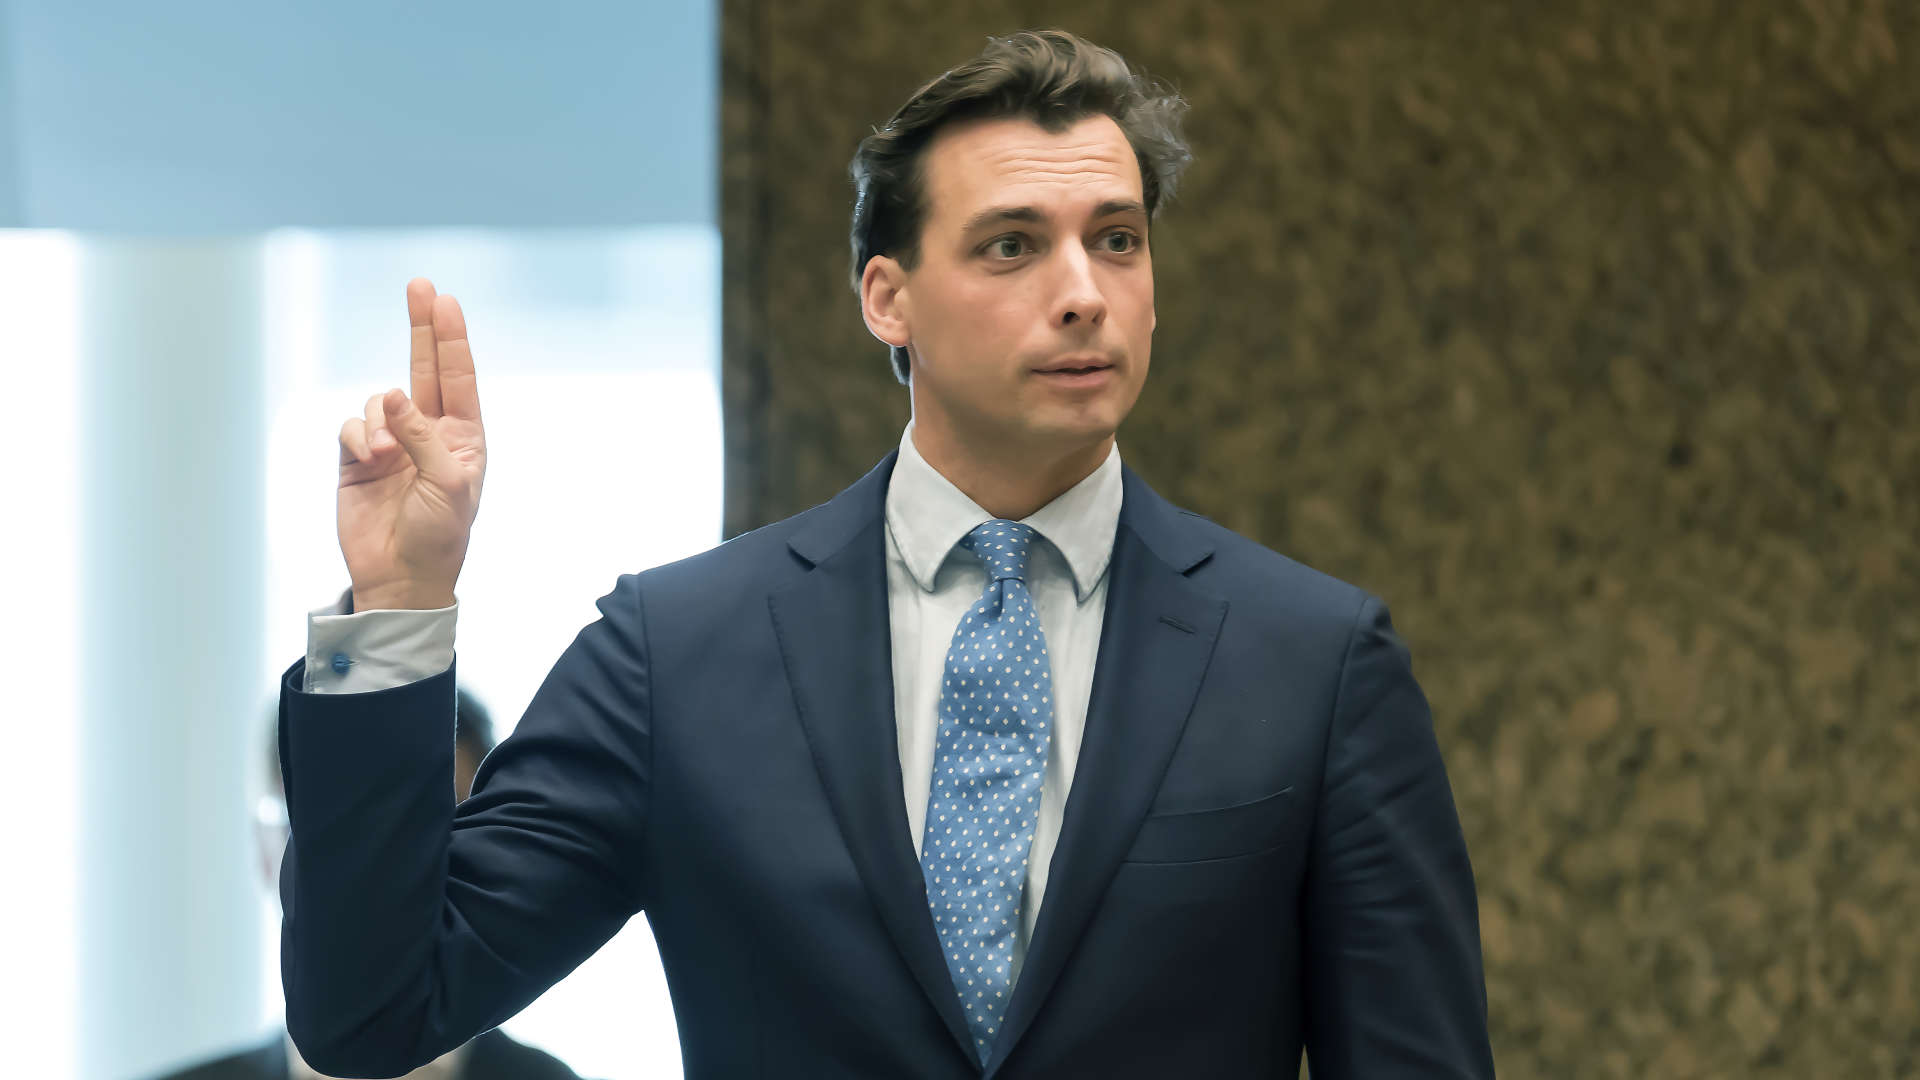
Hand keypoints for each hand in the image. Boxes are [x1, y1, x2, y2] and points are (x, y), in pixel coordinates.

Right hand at [336, 278, 486, 610]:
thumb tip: (393, 393)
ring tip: (388, 455)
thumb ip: (422, 435)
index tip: (444, 300)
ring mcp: (392, 442)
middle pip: (423, 366)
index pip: (458, 377)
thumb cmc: (439, 535)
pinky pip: (353, 424)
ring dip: (382, 418)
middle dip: (421, 327)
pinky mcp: (357, 457)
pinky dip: (360, 435)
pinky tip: (370, 459)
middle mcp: (429, 433)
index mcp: (464, 437)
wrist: (400, 577)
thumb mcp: (448, 484)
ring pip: (379, 399)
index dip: (450, 337)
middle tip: (420, 284)